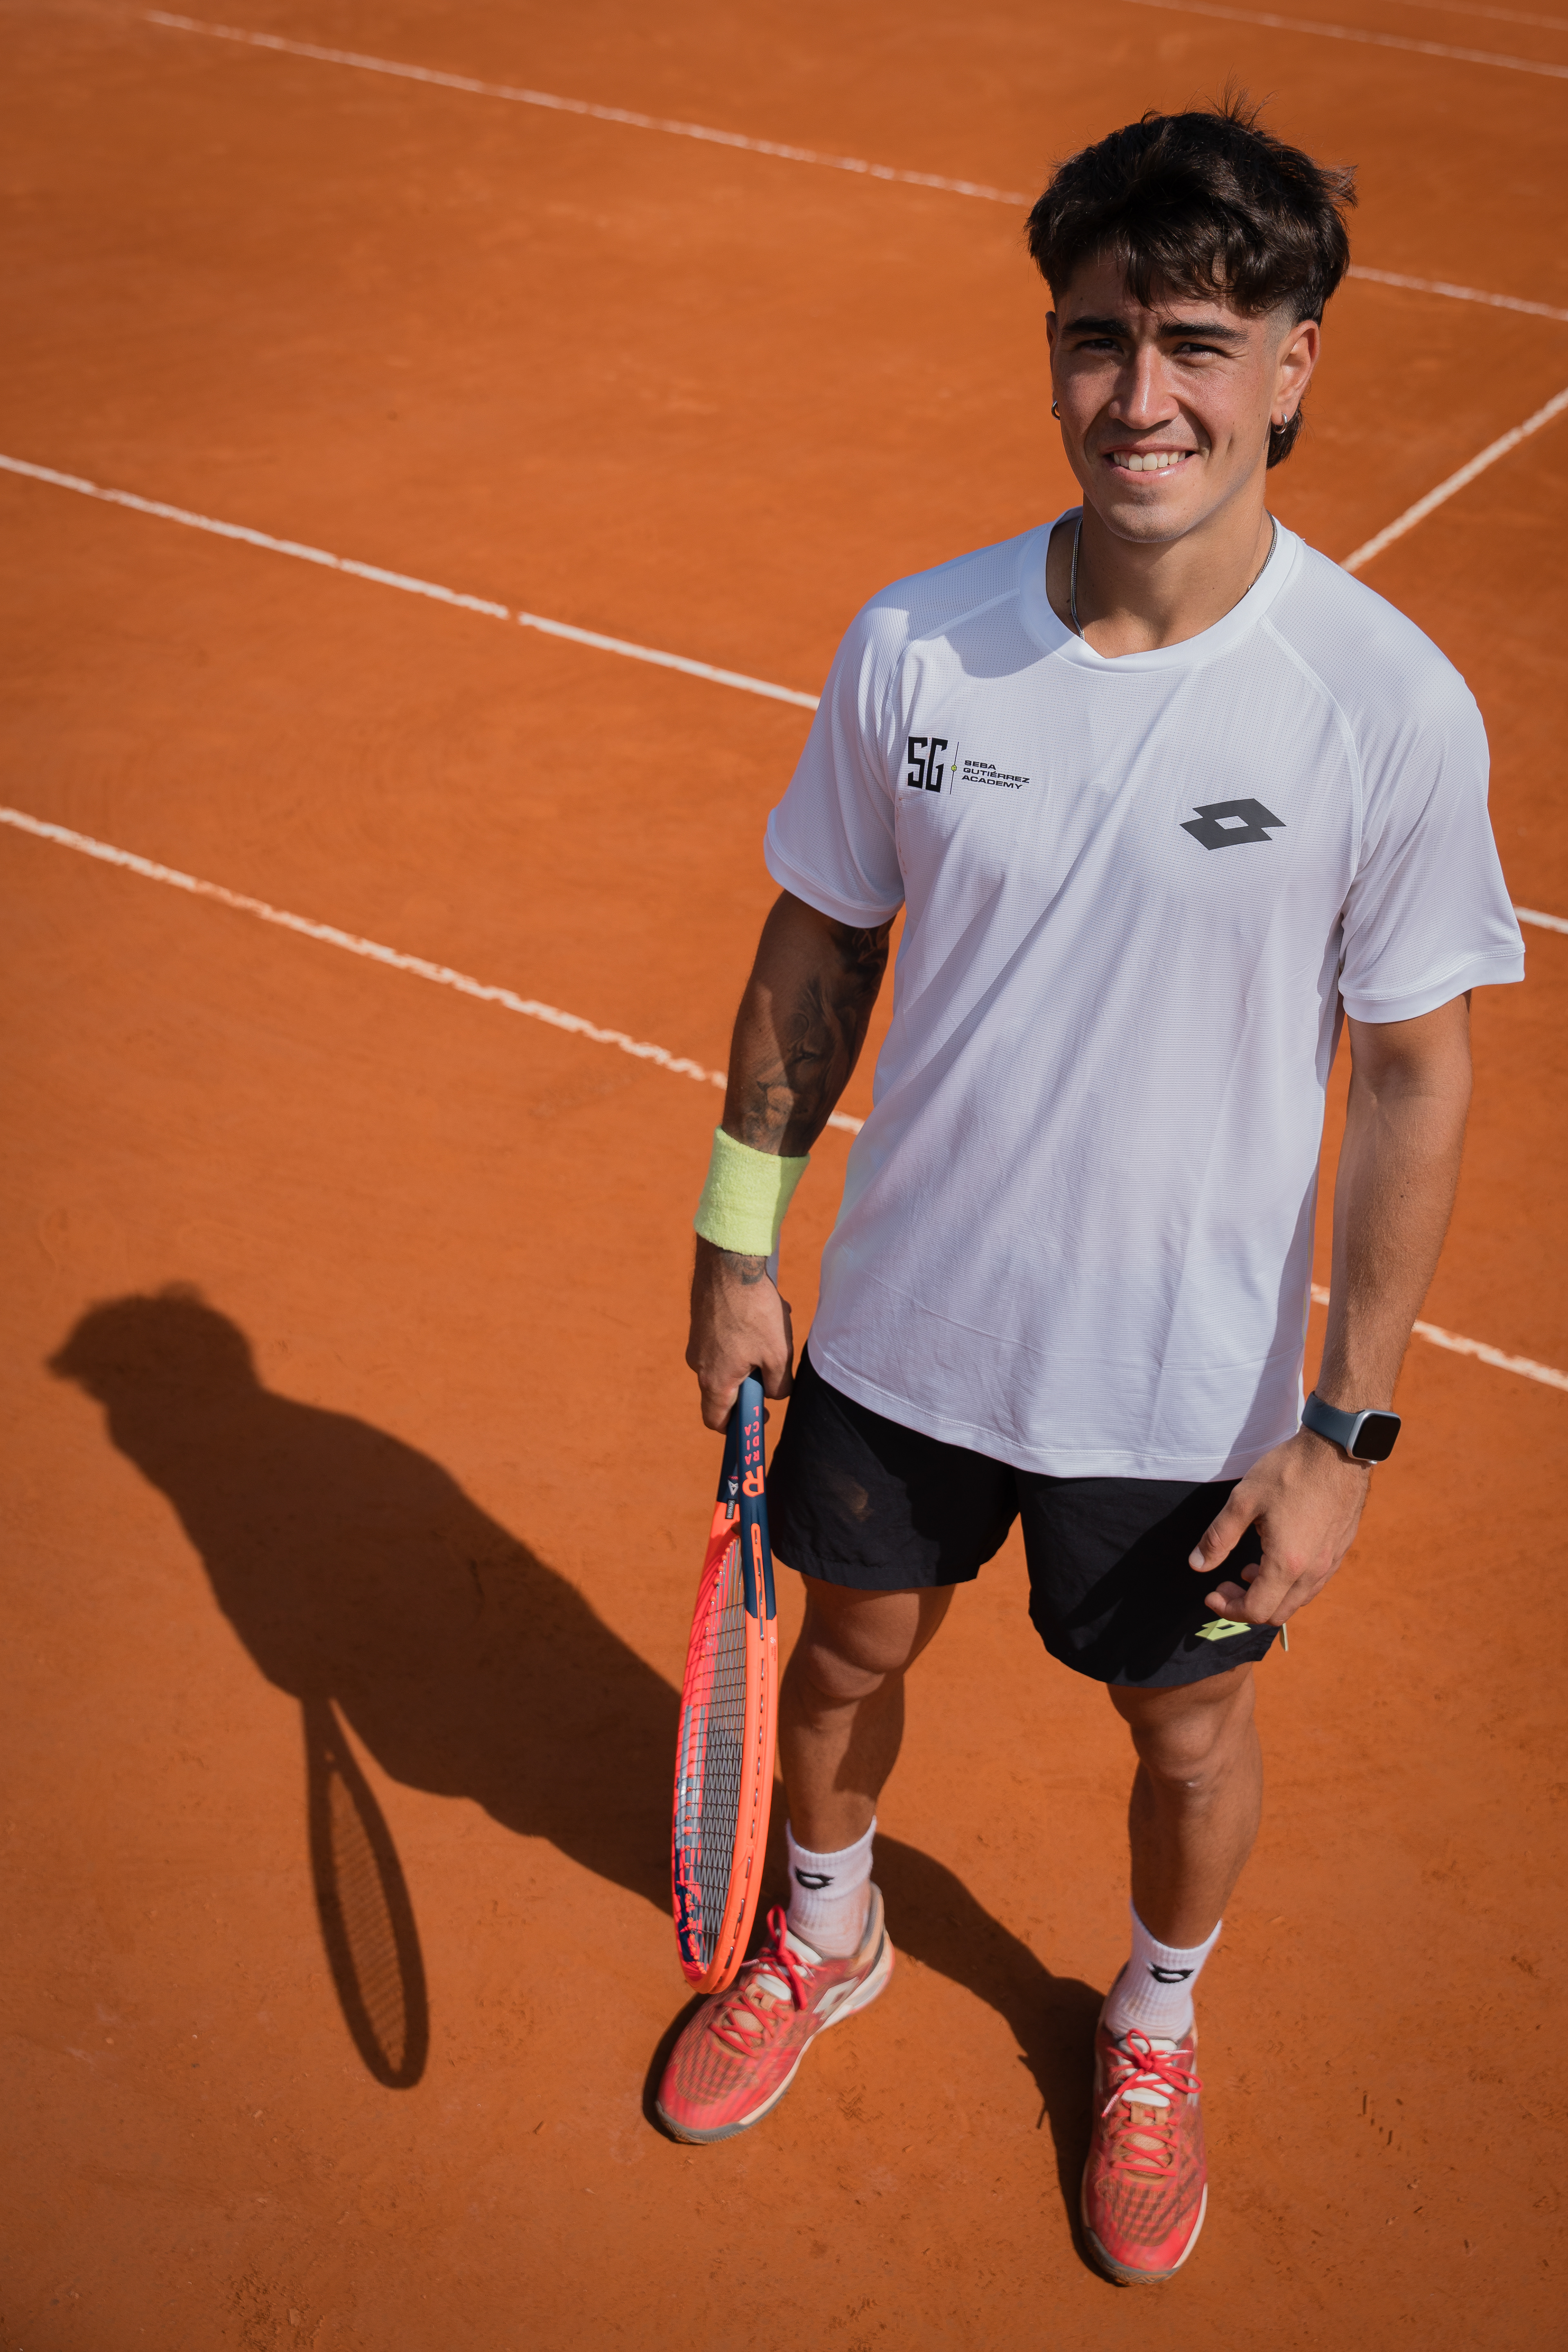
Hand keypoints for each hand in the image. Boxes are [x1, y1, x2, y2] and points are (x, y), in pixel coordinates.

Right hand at [686, 1236, 794, 1431]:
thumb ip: (778, 1385)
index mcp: (715, 1381)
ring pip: (727, 1361)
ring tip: (772, 1333)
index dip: (735, 1428)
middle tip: (772, 1368)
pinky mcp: (700, 1323)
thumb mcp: (778, 1354)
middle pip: (723, 1390)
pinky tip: (762, 1315)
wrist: (729, 1264)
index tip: (757, 1418)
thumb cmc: (754, 1311)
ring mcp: (697, 1342)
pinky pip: (723, 1340)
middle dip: (751, 1383)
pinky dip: (743, 1336)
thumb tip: (774, 1394)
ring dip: (751, 1355)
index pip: (715, 1420)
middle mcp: (698, 1365)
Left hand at [1188, 1428, 1372, 1626]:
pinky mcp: (1339, 1551)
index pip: (1256, 1610)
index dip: (1228, 1609)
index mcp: (1287, 1564)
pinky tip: (1276, 1558)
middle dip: (1246, 1606)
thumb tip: (1197, 1565)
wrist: (1337, 1449)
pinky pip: (1312, 1584)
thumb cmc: (1290, 1471)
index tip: (1211, 1593)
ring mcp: (1330, 1563)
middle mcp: (1313, 1571)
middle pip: (1277, 1613)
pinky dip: (1289, 1584)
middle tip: (1226, 1585)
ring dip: (1269, 1595)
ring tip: (1248, 1570)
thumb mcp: (1243, 1501)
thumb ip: (1218, 1538)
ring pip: (1297, 1601)